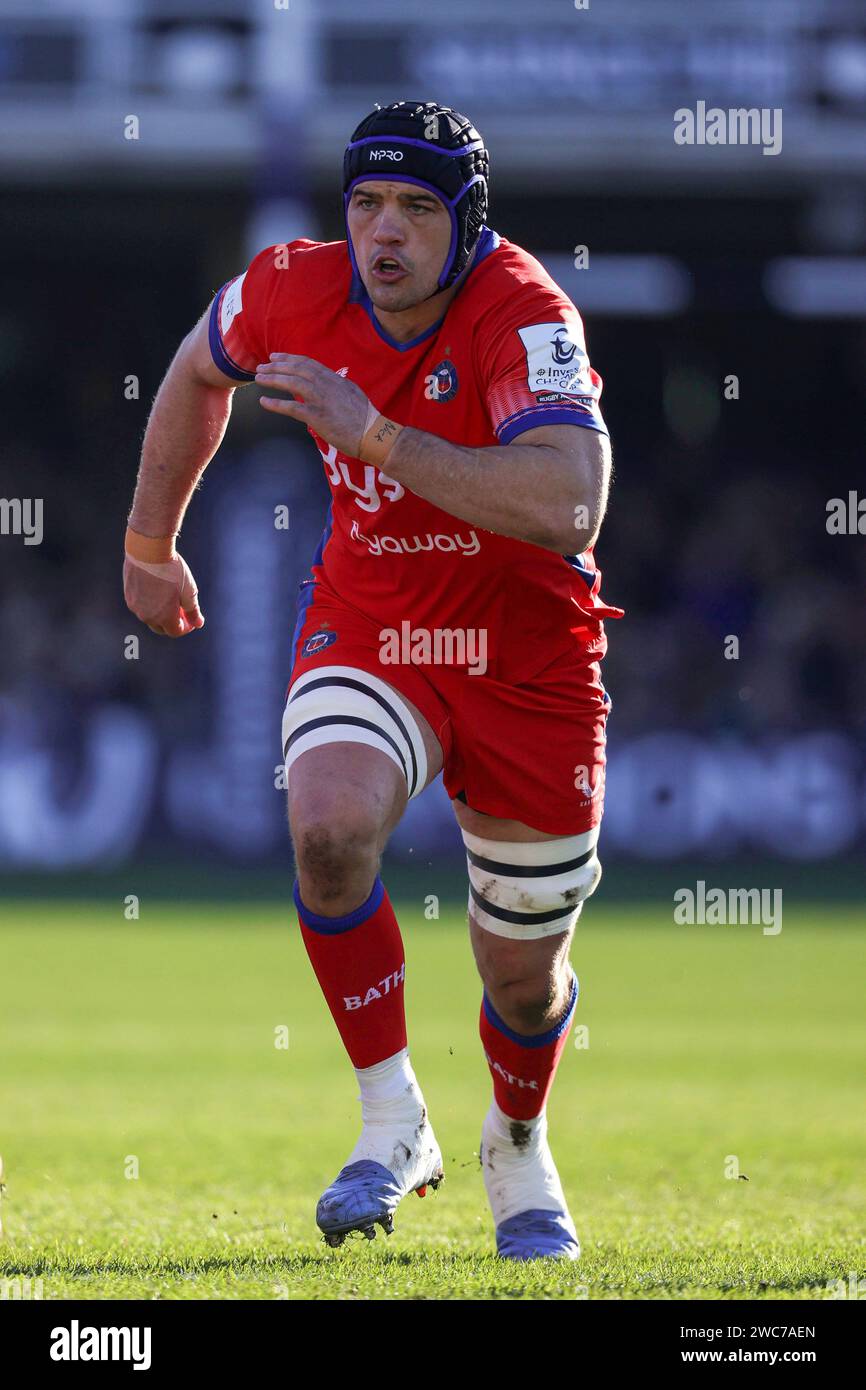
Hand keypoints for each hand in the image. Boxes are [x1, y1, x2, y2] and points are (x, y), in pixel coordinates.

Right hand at [123, 549, 203, 637]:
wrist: (148, 551)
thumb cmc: (171, 570)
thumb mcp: (189, 591)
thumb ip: (193, 610)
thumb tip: (198, 623)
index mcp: (164, 617)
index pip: (176, 632)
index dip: (186, 627)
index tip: (191, 618)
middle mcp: (147, 616)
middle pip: (161, 628)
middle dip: (173, 623)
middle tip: (181, 611)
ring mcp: (136, 607)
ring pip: (150, 617)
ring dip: (160, 614)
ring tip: (170, 599)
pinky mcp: (128, 596)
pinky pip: (140, 607)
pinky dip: (150, 605)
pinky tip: (157, 592)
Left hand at [255, 354, 372, 457]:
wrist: (373, 435)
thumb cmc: (365, 419)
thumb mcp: (352, 393)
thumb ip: (337, 386)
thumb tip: (328, 383)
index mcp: (334, 379)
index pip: (308, 363)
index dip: (289, 359)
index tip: (276, 357)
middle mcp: (326, 385)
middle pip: (297, 369)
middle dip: (277, 366)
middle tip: (261, 366)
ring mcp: (321, 400)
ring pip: (292, 383)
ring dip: (273, 379)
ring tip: (259, 378)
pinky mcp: (317, 417)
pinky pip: (291, 408)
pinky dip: (275, 404)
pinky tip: (263, 402)